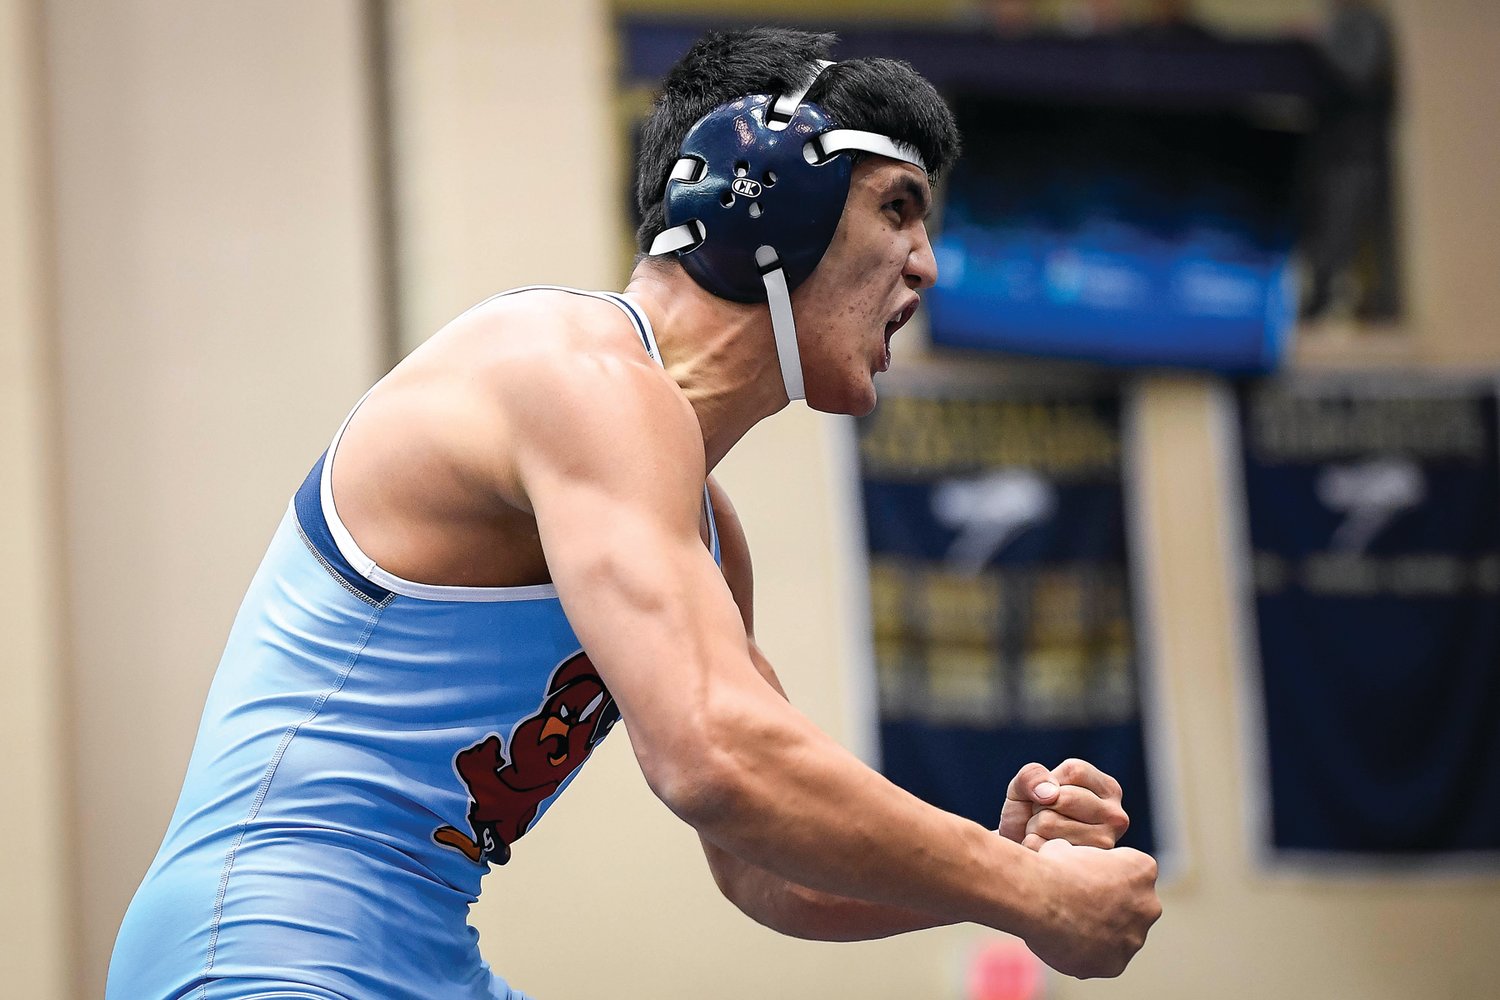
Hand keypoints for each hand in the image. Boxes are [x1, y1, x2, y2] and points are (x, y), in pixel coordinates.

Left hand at [999, 758, 1129, 850]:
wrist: (1021, 852)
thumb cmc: (1028, 813)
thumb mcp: (1025, 785)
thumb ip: (1032, 776)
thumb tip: (1049, 794)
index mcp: (1108, 789)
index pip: (1075, 771)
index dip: (1049, 781)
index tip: (1048, 795)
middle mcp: (1115, 816)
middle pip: (1063, 798)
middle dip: (1040, 806)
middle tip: (1044, 818)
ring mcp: (1105, 844)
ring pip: (1049, 823)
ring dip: (1034, 827)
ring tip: (1044, 835)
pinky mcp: (1085, 868)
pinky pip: (1042, 847)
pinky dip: (1032, 846)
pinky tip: (1044, 851)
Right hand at [1024, 839, 1160, 979]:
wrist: (1040, 899)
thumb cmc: (1053, 868)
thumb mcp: (1067, 847)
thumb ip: (1079, 857)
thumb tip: (1062, 857)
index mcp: (1143, 870)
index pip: (1130, 872)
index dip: (1102, 872)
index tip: (1080, 876)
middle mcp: (1148, 906)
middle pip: (1131, 907)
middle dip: (1108, 907)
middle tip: (1074, 904)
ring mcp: (1134, 939)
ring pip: (1118, 937)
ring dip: (1098, 932)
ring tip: (1064, 925)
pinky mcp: (1116, 965)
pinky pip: (1102, 960)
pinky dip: (1085, 954)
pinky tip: (1062, 942)